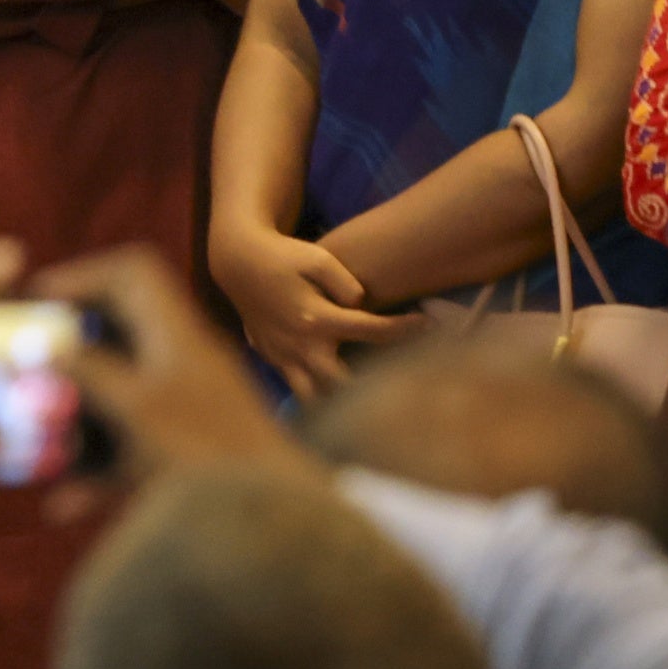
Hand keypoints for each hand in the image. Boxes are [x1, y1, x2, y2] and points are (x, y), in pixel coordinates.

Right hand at [36, 245, 307, 483]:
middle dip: (69, 347)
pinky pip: (131, 443)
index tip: (39, 301)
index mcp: (176, 334)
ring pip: (120, 390)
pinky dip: (98, 466)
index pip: (132, 271)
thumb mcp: (136, 407)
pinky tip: (66, 505)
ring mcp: (188, 403)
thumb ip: (88, 370)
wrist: (278, 515)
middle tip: (31, 363)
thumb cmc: (207, 453)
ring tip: (39, 436)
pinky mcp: (188, 446)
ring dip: (79, 409)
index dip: (83, 275)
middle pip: (120, 331)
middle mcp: (183, 359)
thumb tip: (42, 345)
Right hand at [208, 220, 418, 397]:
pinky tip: (334, 397)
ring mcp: (282, 356)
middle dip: (373, 391)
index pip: (371, 332)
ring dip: (336, 407)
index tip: (429, 325)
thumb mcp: (316, 258)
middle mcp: (300, 346)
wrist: (237, 262)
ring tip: (362, 412)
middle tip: (400, 391)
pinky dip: (315, 395)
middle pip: (342, 385)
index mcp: (317, 320)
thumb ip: (345, 283)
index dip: (404, 330)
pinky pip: (295, 386)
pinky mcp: (271, 357)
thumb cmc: (282, 256)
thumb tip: (362, 305)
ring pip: (312, 398)